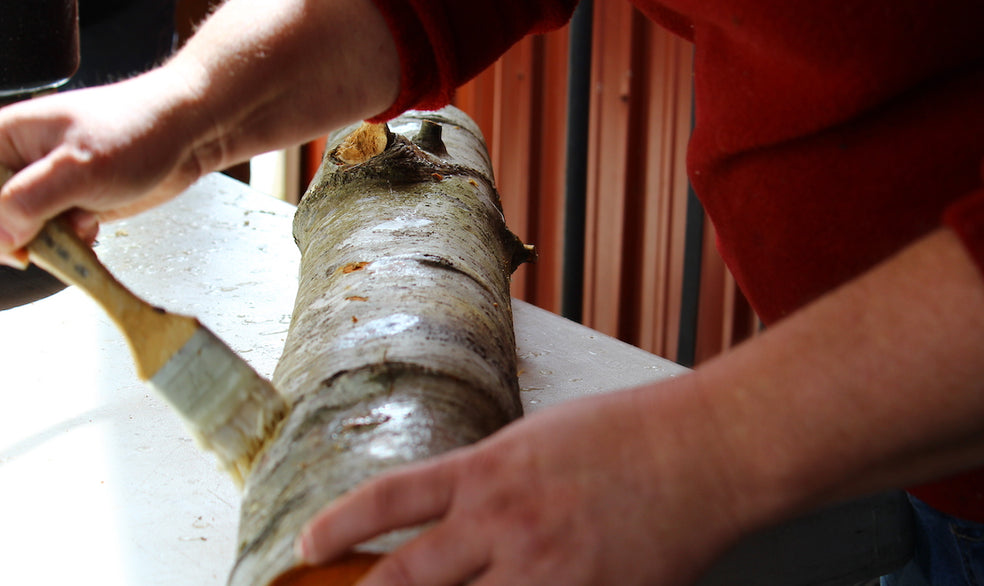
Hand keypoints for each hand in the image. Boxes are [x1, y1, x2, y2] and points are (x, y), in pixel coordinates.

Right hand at [0, 65, 213, 265]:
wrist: (188, 132)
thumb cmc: (137, 132)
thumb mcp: (78, 168)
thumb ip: (30, 201)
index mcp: (9, 138)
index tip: (10, 251)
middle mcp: (26, 160)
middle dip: (22, 236)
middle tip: (53, 246)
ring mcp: (54, 181)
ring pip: (30, 229)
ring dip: (52, 241)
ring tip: (81, 230)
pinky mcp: (79, 199)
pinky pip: (60, 231)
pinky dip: (73, 240)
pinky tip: (94, 230)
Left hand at [298, 382, 744, 585]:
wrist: (699, 453)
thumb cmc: (623, 434)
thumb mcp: (536, 437)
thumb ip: (488, 478)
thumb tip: (451, 510)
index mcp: (486, 472)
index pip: (389, 500)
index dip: (337, 526)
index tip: (306, 544)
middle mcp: (502, 525)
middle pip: (405, 579)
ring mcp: (542, 572)